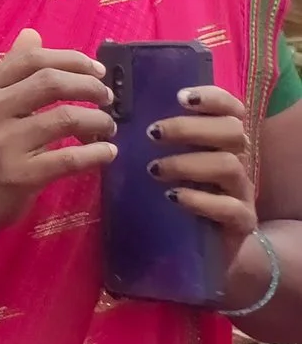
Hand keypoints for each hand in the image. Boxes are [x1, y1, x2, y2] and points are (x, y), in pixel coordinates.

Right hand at [0, 28, 117, 245]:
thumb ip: (10, 70)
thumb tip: (33, 34)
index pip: (31, 59)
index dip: (71, 59)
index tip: (97, 70)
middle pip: (51, 83)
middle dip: (89, 86)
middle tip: (107, 97)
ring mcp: (5, 144)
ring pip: (66, 119)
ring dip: (98, 120)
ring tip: (107, 126)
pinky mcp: (21, 176)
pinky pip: (71, 159)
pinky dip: (97, 153)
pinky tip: (108, 152)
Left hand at [149, 84, 258, 267]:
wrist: (200, 246)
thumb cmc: (174, 192)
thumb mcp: (161, 161)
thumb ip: (146, 138)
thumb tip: (101, 116)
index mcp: (220, 139)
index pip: (231, 108)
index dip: (212, 98)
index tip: (180, 96)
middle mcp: (237, 159)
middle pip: (232, 131)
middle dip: (191, 128)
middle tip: (153, 132)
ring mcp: (242, 191)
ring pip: (230, 166)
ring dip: (187, 163)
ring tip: (154, 169)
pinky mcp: (241, 221)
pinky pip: (230, 207)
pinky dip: (200, 199)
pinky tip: (174, 197)